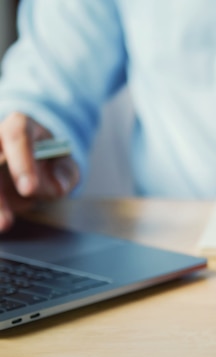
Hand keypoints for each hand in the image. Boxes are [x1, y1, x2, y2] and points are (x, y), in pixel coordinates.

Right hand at [0, 112, 79, 230]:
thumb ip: (65, 174)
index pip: (17, 135)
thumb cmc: (51, 160)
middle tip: (5, 223)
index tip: (29, 189)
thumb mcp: (65, 165)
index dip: (21, 163)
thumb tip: (58, 185)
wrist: (37, 162)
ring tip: (2, 227)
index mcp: (21, 125)